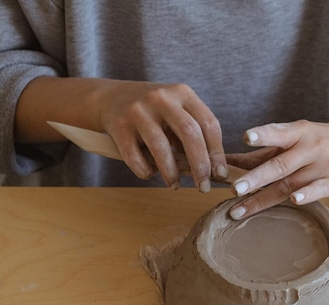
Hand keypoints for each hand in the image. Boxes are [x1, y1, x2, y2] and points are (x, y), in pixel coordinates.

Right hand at [99, 81, 226, 190]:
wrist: (109, 98)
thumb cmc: (153, 112)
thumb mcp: (175, 112)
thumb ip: (193, 134)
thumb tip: (213, 170)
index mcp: (182, 93)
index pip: (209, 123)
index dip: (217, 152)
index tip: (219, 174)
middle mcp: (162, 98)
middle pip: (190, 133)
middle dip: (200, 165)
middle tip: (203, 186)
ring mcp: (138, 110)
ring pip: (161, 147)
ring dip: (171, 172)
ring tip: (174, 184)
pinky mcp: (119, 126)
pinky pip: (135, 157)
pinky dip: (146, 171)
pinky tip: (150, 172)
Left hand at [227, 120, 328, 219]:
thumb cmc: (322, 141)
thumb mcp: (296, 138)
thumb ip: (264, 151)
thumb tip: (229, 161)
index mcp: (299, 132)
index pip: (279, 133)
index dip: (262, 135)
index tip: (245, 137)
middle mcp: (312, 147)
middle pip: (280, 165)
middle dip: (255, 178)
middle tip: (233, 189)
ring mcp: (327, 165)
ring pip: (293, 182)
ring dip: (265, 197)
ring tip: (241, 209)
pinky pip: (321, 189)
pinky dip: (308, 195)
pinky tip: (294, 201)